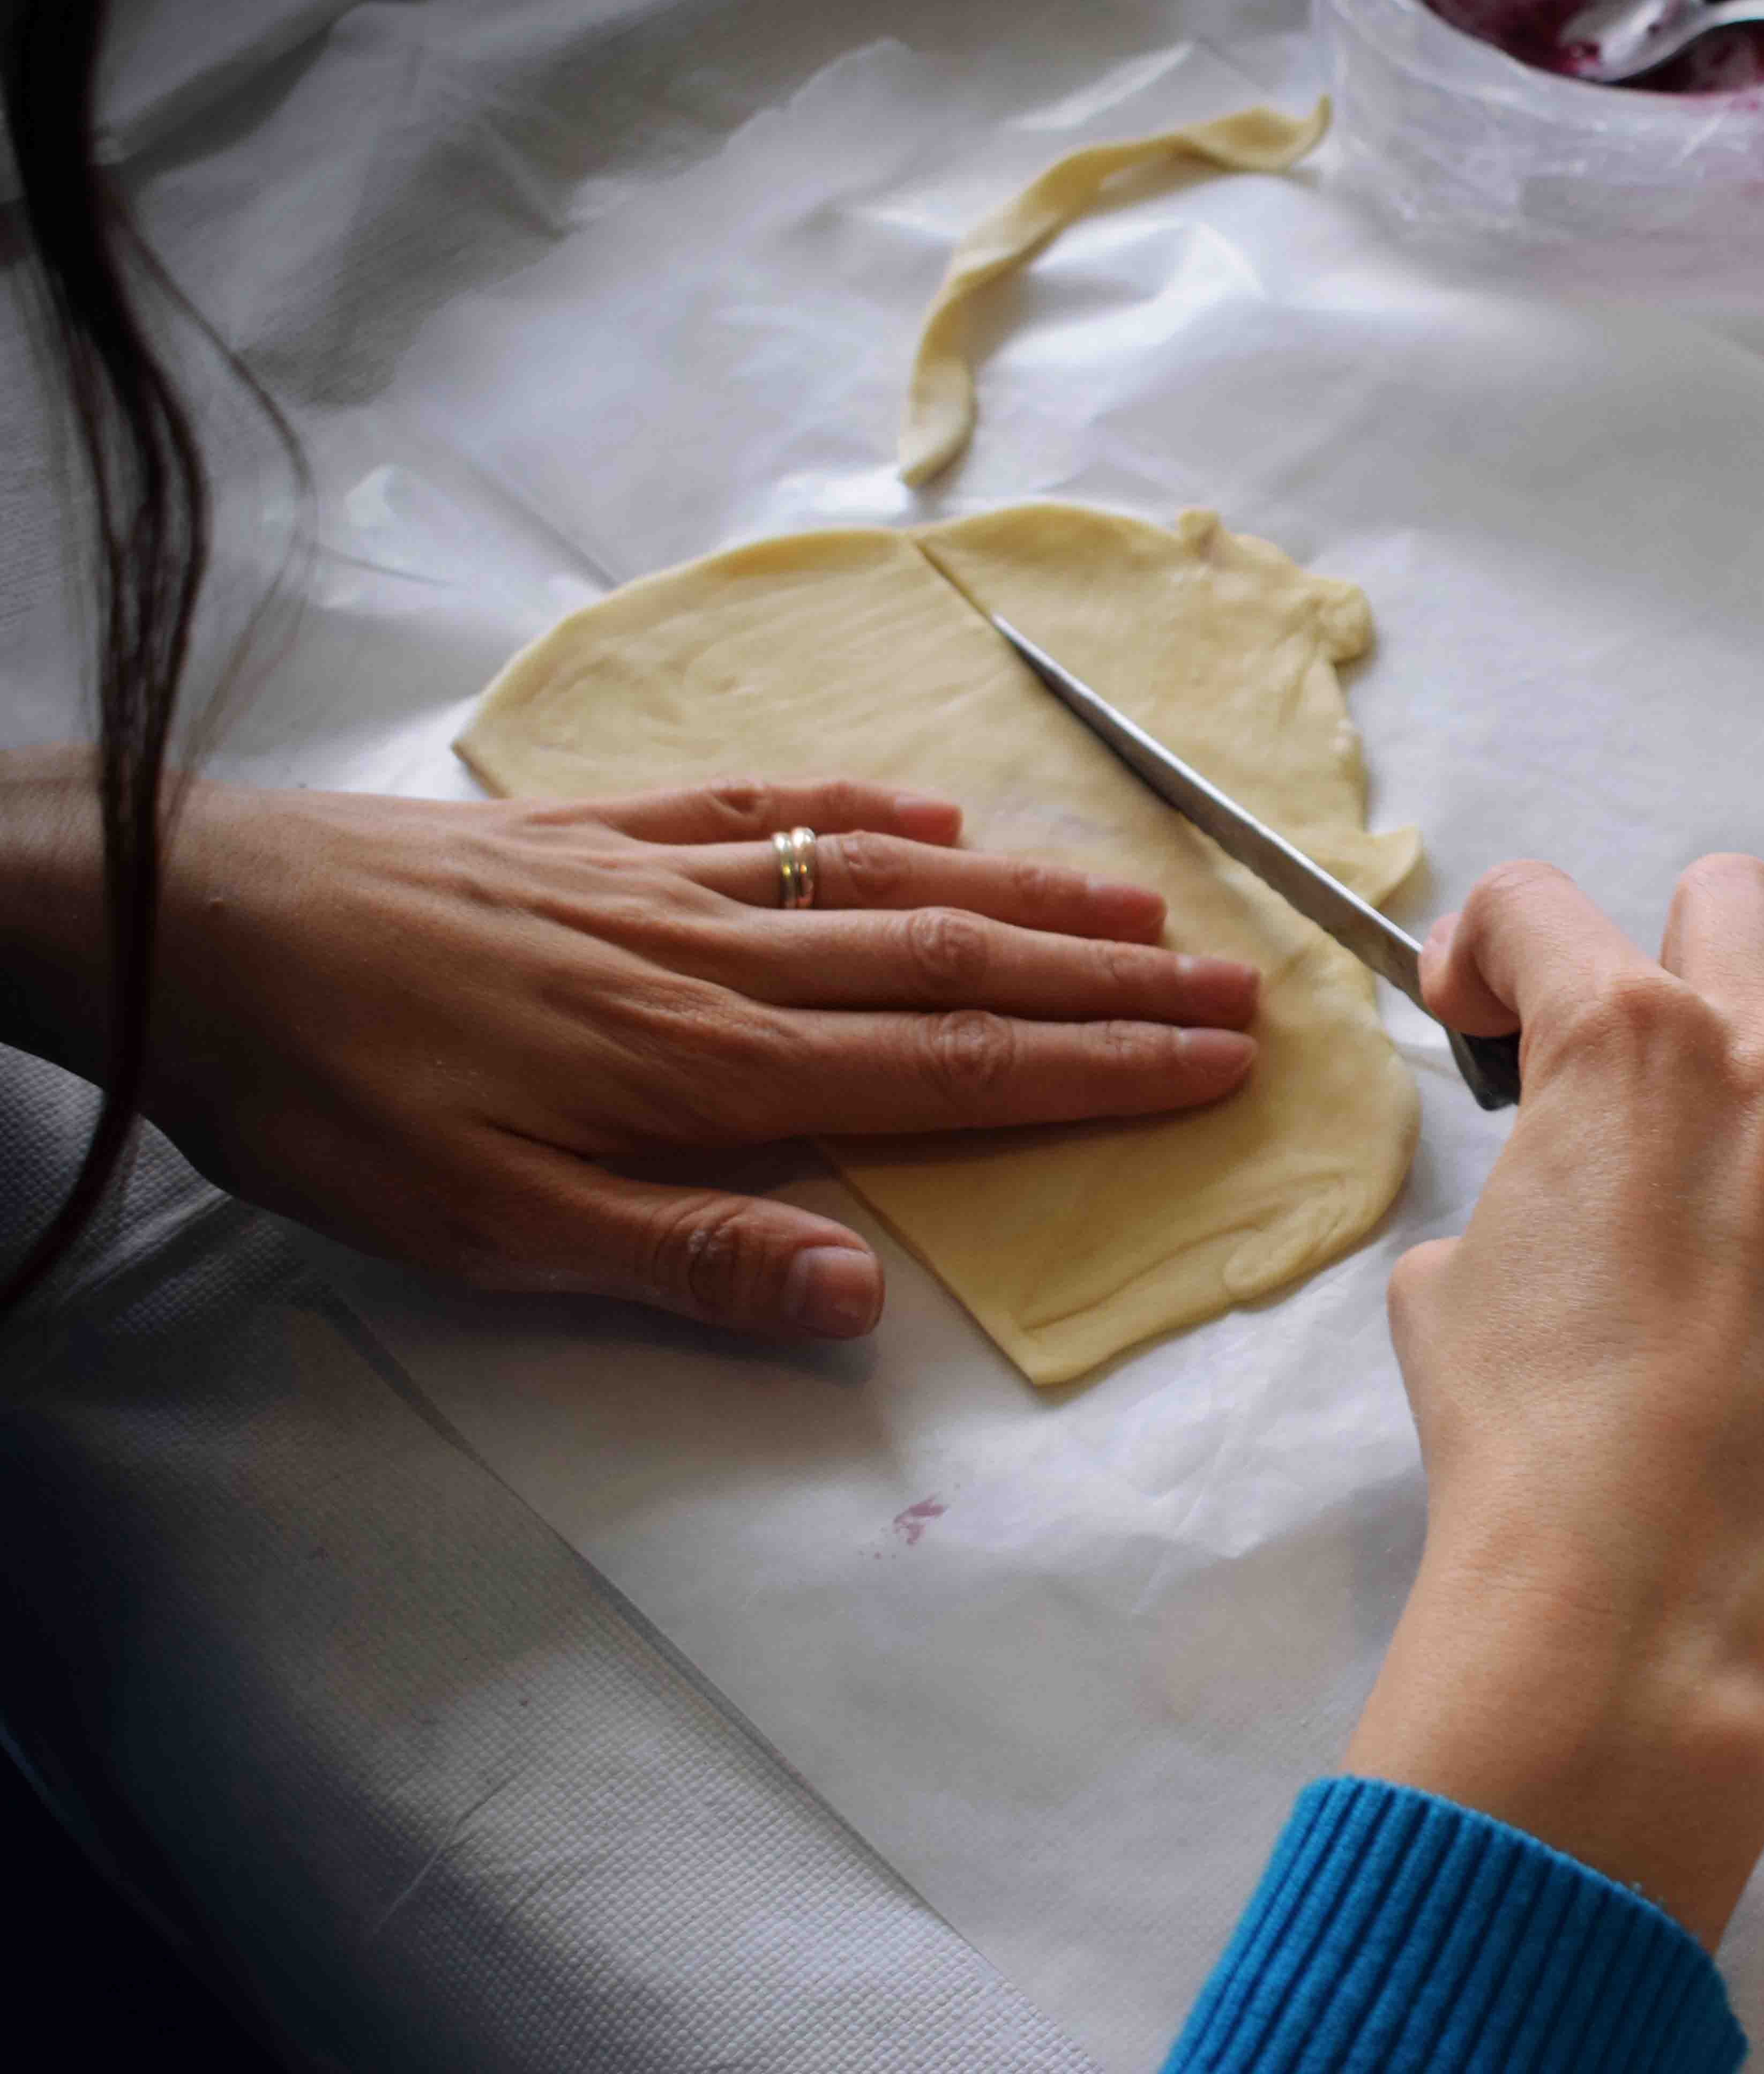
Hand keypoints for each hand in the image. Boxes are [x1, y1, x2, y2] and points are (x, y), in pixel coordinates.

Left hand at [0, 756, 1260, 1336]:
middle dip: (1108, 983)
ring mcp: (661, 880)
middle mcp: (717, 958)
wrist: (177, 921)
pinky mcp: (592, 834)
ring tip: (1141, 905)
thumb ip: (677, 1253)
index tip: (1215, 1064)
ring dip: (1027, 896)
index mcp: (707, 1066)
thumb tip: (861, 1299)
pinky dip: (865, 813)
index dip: (1095, 1069)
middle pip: (953, 966)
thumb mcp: (478, 1226)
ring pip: (884, 882)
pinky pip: (764, 811)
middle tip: (1238, 985)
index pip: (948, 1069)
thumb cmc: (321, 1095)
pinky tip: (933, 819)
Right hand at [1343, 857, 1763, 1944]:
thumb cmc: (1524, 1446)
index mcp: (1624, 1042)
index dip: (1489, 952)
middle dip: (1670, 961)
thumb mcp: (1454, 1281)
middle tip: (1644, 1083)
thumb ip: (1523, 1178)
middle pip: (1733, 909)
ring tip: (1729, 1311)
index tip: (1485, 1019)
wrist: (1648, 1614)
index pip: (1541, 907)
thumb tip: (1569, 1187)